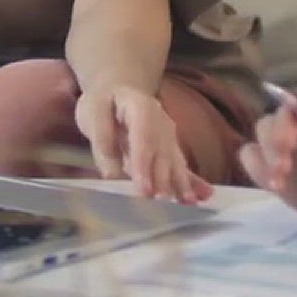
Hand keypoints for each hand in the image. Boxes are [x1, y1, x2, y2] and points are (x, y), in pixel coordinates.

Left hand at [74, 86, 212, 203]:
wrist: (117, 92)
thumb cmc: (103, 102)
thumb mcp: (93, 113)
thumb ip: (102, 140)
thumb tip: (112, 174)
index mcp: (140, 106)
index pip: (143, 137)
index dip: (144, 164)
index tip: (144, 189)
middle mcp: (161, 120)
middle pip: (162, 152)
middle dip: (163, 179)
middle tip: (161, 204)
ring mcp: (168, 134)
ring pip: (175, 160)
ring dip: (181, 183)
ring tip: (189, 203)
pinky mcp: (170, 148)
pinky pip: (180, 165)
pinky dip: (190, 181)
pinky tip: (204, 195)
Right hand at [239, 75, 296, 218]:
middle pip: (284, 109)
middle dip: (282, 129)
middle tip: (286, 152)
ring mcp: (283, 139)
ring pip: (263, 127)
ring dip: (269, 150)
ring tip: (281, 176)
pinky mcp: (267, 160)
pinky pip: (250, 154)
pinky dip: (258, 167)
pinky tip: (275, 184)